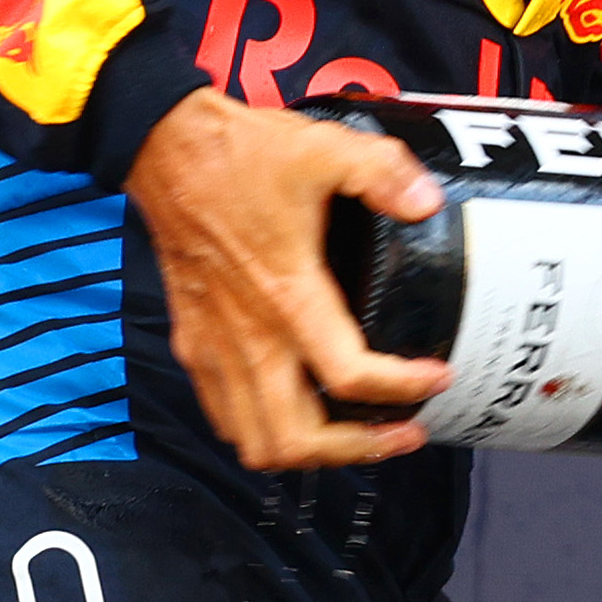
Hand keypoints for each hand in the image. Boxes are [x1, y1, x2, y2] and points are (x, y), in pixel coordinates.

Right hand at [124, 88, 452, 471]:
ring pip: (254, 439)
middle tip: (404, 434)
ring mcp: (213, 346)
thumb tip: (428, 203)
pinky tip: (300, 412)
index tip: (437, 378)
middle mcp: (246, 336)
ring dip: (310, 452)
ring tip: (359, 437)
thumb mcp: (326, 149)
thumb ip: (384, 173)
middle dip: (356, 450)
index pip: (347, 374)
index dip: (401, 388)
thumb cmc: (240, 155)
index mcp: (286, 295)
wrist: (164, 150)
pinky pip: (224, 415)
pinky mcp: (193, 343)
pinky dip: (263, 432)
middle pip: (294, 438)